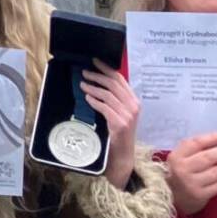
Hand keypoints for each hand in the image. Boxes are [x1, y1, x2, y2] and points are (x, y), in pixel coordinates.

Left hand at [81, 58, 140, 188]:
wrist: (122, 156)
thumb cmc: (117, 134)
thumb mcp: (119, 113)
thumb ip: (113, 100)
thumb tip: (97, 83)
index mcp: (134, 101)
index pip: (120, 79)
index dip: (107, 69)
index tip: (94, 61)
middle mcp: (134, 106)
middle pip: (113, 84)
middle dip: (97, 76)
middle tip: (84, 72)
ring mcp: (128, 115)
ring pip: (108, 94)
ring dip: (93, 87)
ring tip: (82, 84)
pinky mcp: (120, 123)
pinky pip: (105, 107)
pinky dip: (95, 101)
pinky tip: (87, 98)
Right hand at [165, 132, 216, 215]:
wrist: (169, 196)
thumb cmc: (178, 172)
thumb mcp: (179, 157)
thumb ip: (194, 148)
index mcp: (176, 157)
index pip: (196, 143)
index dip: (212, 138)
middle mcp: (182, 170)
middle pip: (207, 157)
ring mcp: (191, 184)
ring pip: (214, 173)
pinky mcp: (199, 196)